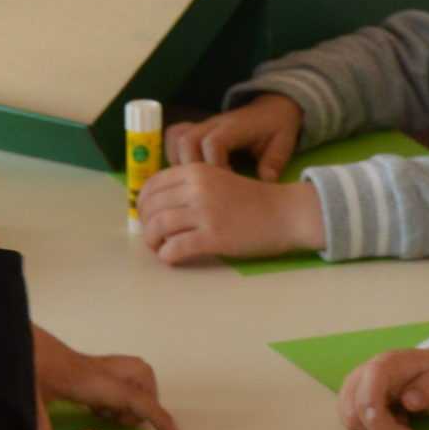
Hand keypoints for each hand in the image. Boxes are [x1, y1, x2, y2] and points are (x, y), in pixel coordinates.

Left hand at [32, 323, 178, 429]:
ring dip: (137, 393)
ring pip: (136, 371)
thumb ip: (38, 417)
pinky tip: (99, 407)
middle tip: (126, 423)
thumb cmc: (26, 362)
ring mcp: (96, 365)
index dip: (156, 415)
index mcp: (91, 381)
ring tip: (113, 415)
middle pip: (143, 378)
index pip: (134, 397)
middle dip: (148, 401)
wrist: (17, 336)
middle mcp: (100, 370)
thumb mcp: (29, 392)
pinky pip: (121, 375)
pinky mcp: (90, 365)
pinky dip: (121, 391)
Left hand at [137, 163, 324, 263]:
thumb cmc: (254, 200)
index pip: (152, 185)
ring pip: (157, 227)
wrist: (287, 213)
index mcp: (196, 171)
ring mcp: (204, 212)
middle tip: (153, 237)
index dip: (142, 203)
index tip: (146, 216)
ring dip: (152, 242)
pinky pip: (175, 248)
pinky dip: (167, 256)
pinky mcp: (213, 237)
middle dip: (145, 225)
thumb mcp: (219, 180)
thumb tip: (159, 205)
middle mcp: (197, 188)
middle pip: (151, 207)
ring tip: (160, 248)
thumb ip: (191, 187)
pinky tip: (172, 258)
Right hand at [167, 96, 304, 181]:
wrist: (271, 108)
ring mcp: (203, 125)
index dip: (214, 166)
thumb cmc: (276, 128)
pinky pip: (174, 137)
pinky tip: (186, 174)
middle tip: (205, 188)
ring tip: (193, 183)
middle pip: (186, 140)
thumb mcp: (284, 143)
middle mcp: (214, 123)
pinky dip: (173, 155)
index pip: (213, 143)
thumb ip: (275, 161)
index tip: (225, 184)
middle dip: (191, 168)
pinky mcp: (196, 129)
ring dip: (178, 162)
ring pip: (176, 138)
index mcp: (236, 127)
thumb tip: (266, 180)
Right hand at [336, 347, 428, 429]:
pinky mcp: (353, 400)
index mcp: (388, 363)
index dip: (375, 411)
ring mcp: (356, 386)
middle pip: (355, 407)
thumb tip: (409, 401)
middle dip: (381, 429)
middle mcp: (365, 372)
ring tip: (401, 422)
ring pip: (350, 417)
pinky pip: (351, 421)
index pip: (369, 386)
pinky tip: (390, 423)